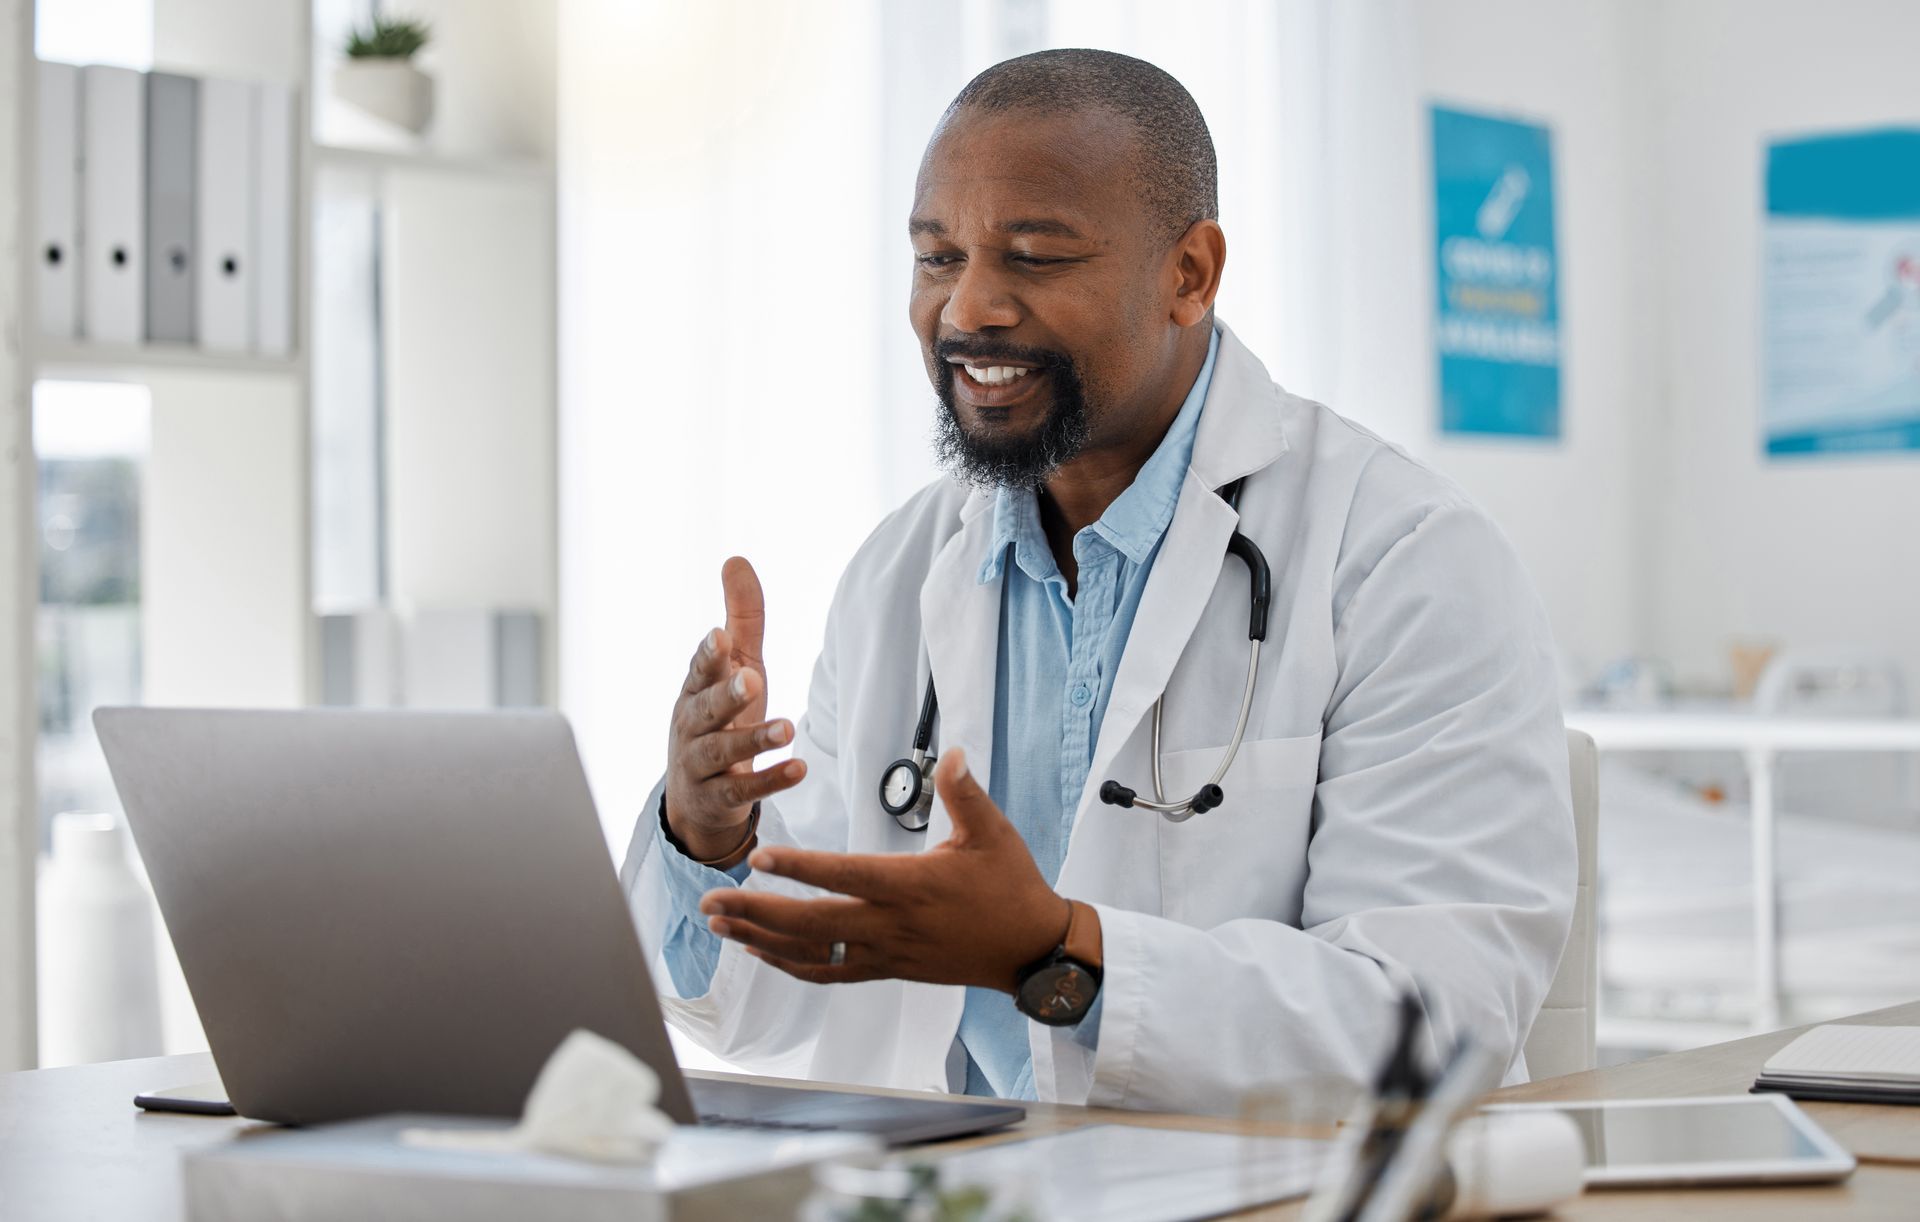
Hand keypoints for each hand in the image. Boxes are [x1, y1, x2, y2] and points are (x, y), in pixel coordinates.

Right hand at [664, 557, 805, 863]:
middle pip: (705, 709)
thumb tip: (736, 559)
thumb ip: (740, 619)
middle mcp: (692, 726)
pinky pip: (742, 791)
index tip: (719, 638)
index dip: (708, 655)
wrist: (697, 799)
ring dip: (754, 739)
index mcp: (695, 691)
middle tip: (752, 680)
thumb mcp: (735, 668)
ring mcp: (700, 766)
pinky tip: (798, 769)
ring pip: (721, 751)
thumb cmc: (720, 720)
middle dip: (726, 695)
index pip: (698, 670)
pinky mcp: (718, 798)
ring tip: (787, 729)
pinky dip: (769, 781)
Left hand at [698, 748, 1073, 992]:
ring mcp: (886, 953)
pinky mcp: (888, 969)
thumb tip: (953, 753)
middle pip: (809, 924)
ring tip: (720, 926)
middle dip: (754, 913)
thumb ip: (965, 792)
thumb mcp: (993, 832)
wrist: (1030, 950)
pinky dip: (790, 964)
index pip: (843, 874)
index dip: (798, 867)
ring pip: (811, 954)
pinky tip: (763, 952)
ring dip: (761, 940)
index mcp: (910, 886)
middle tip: (710, 902)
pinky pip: (829, 972)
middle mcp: (890, 924)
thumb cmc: (1011, 887)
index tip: (758, 857)